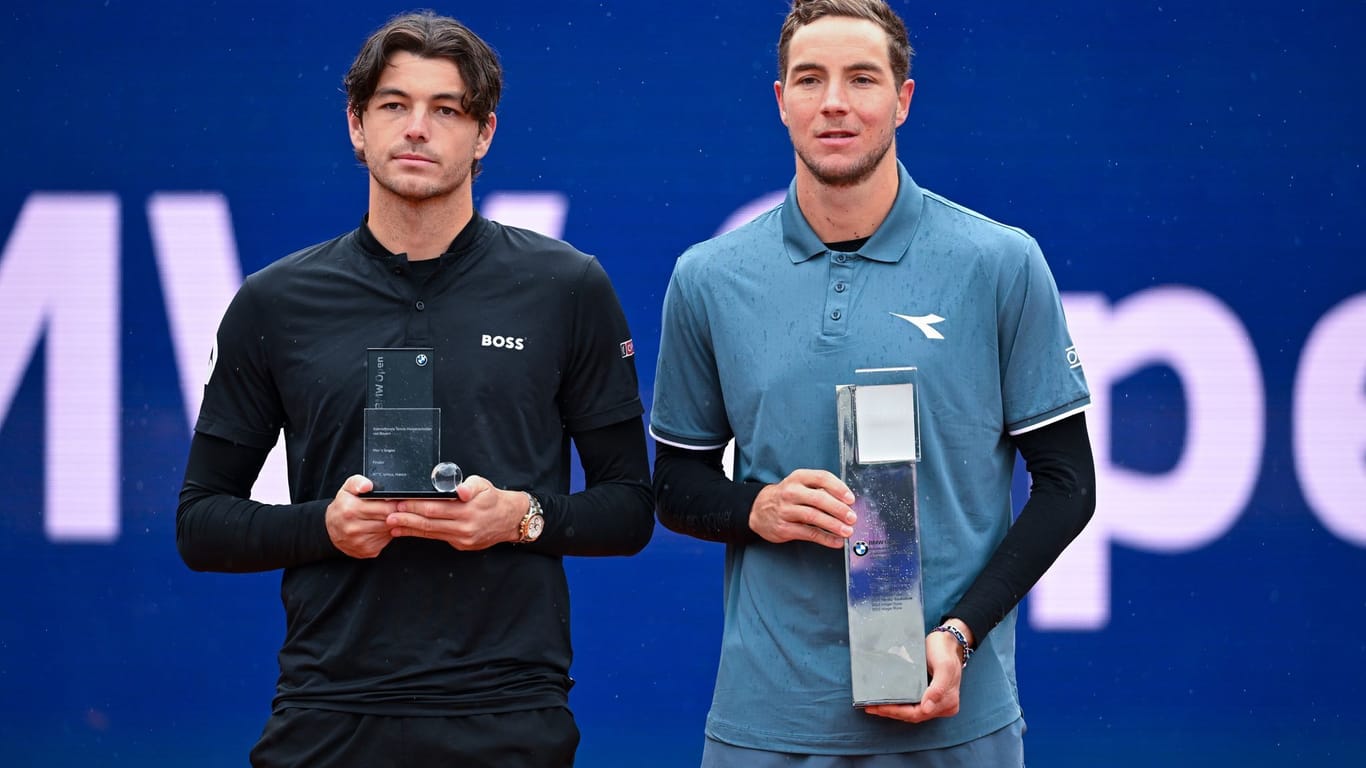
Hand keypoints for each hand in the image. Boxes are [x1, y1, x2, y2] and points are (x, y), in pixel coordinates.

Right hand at [326, 475, 400, 558]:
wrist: (330, 528)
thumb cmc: (343, 506)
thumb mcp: (347, 488)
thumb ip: (358, 482)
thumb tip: (368, 486)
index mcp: (350, 510)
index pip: (385, 508)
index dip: (395, 504)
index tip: (397, 501)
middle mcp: (353, 528)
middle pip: (388, 520)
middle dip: (395, 513)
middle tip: (398, 509)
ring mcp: (359, 542)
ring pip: (388, 531)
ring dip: (392, 524)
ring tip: (388, 517)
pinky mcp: (366, 551)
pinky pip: (384, 541)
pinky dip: (386, 534)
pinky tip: (380, 528)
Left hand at [385, 474, 523, 550]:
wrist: (509, 520)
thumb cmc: (492, 498)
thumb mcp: (483, 485)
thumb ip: (469, 486)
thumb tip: (460, 490)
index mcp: (468, 509)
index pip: (435, 507)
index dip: (415, 505)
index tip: (400, 502)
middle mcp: (464, 526)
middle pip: (429, 522)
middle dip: (407, 518)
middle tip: (389, 514)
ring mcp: (462, 538)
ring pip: (431, 532)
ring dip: (409, 528)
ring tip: (392, 525)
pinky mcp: (461, 545)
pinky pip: (437, 538)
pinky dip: (420, 534)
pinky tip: (407, 532)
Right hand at [749, 468, 855, 548]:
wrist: (758, 509)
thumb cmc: (786, 497)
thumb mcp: (799, 485)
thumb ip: (820, 490)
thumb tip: (846, 502)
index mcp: (798, 478)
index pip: (821, 478)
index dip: (838, 488)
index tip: (850, 498)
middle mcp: (791, 492)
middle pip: (819, 499)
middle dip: (838, 509)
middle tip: (852, 517)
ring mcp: (786, 510)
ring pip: (813, 517)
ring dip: (833, 525)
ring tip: (847, 531)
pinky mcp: (784, 527)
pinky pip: (808, 533)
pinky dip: (825, 538)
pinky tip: (835, 541)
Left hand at [864, 622, 971, 722]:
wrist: (948, 641)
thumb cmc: (945, 652)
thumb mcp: (944, 666)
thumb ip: (938, 688)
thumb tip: (927, 709)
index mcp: (948, 703)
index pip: (918, 714)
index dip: (898, 712)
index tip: (880, 707)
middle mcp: (942, 706)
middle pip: (913, 715)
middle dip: (891, 712)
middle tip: (870, 707)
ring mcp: (935, 702)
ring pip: (910, 712)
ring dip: (892, 710)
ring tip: (873, 706)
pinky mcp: (927, 695)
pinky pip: (911, 704)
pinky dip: (898, 704)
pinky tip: (886, 701)